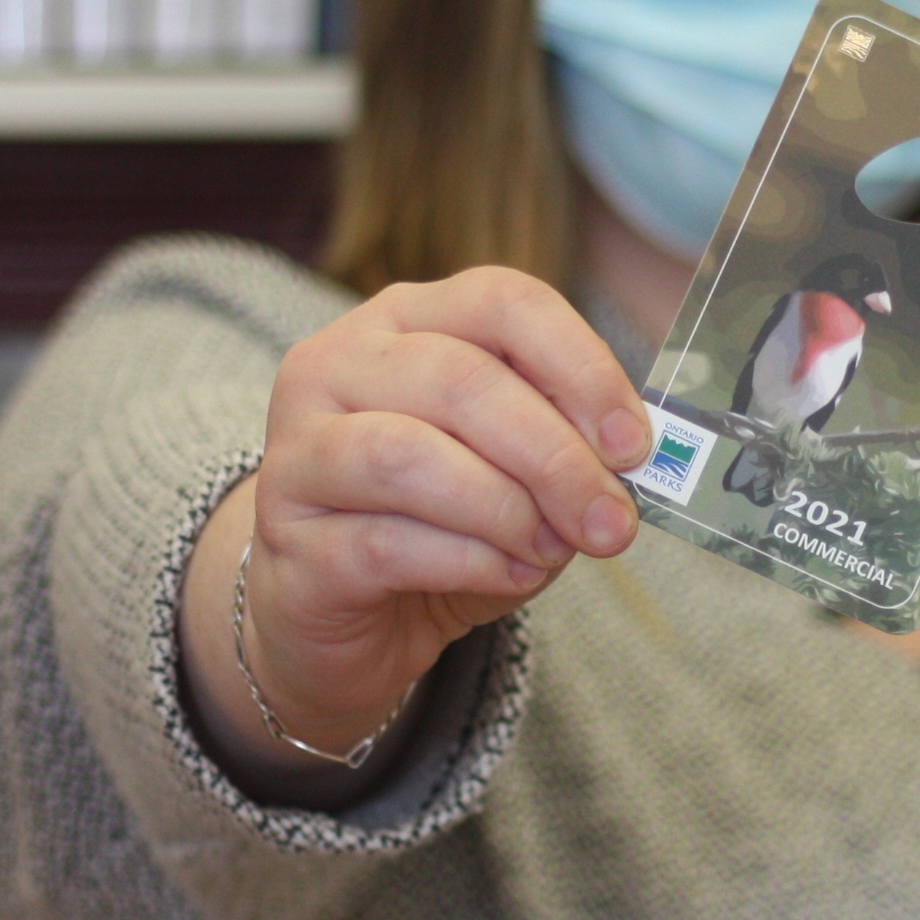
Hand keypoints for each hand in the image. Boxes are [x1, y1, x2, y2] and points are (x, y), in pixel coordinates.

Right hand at [187, 268, 650, 780]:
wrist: (344, 618)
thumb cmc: (439, 526)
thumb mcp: (515, 469)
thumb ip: (562, 444)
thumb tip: (622, 462)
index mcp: (404, 320)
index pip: (501, 301)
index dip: (581, 366)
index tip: (634, 445)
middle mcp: (336, 364)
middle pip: (460, 378)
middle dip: (555, 456)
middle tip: (611, 521)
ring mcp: (298, 447)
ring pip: (410, 454)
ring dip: (506, 508)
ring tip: (554, 549)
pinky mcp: (285, 533)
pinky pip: (385, 540)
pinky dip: (469, 561)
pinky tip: (509, 576)